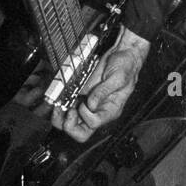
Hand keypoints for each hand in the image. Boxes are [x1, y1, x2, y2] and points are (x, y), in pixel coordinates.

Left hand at [52, 26, 150, 142]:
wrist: (123, 53)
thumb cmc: (127, 65)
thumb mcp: (118, 77)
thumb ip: (104, 91)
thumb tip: (90, 104)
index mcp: (110, 110)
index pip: (93, 124)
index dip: (85, 116)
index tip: (83, 103)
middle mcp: (98, 110)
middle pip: (81, 132)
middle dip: (69, 126)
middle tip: (67, 111)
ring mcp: (89, 104)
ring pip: (72, 123)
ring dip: (61, 119)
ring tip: (58, 108)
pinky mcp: (83, 95)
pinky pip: (69, 108)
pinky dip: (60, 107)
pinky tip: (58, 101)